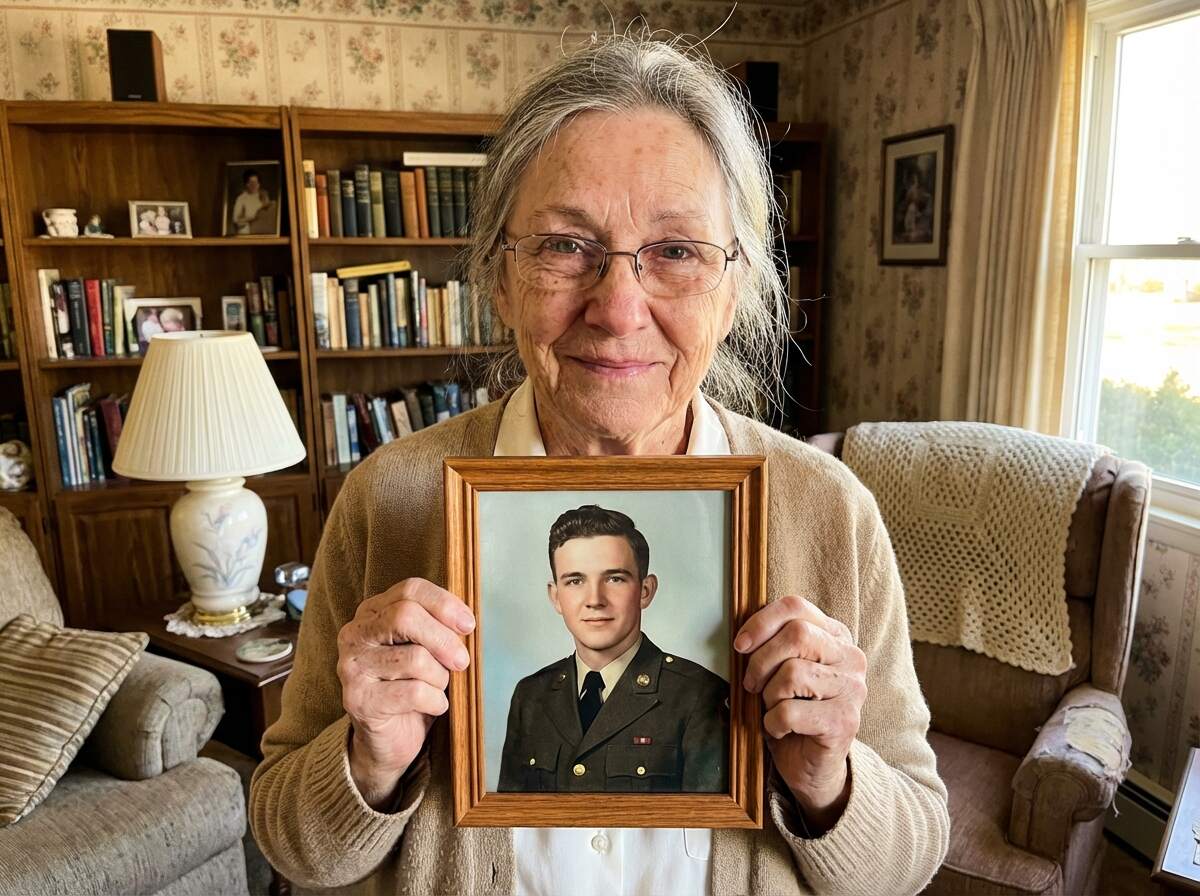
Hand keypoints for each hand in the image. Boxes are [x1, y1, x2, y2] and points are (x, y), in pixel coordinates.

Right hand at [337, 578, 473, 808]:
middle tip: (463, 661)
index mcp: (372, 613)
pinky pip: (414, 693)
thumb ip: (438, 628)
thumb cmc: (411, 687)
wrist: (385, 740)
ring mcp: (352, 667)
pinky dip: (436, 701)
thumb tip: (466, 622)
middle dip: (444, 639)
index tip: (468, 625)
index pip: (409, 590)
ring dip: (440, 677)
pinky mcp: (358, 700)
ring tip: (438, 688)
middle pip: (406, 616)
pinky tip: (434, 706)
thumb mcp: (424, 649)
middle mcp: (355, 635)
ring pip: (415, 658)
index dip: (444, 603)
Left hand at [736, 595, 866, 833]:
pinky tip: (780, 729)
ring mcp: (852, 689)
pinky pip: (790, 711)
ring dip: (769, 695)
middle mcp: (851, 658)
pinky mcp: (844, 721)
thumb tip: (742, 637)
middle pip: (797, 635)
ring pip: (792, 673)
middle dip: (761, 660)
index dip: (761, 622)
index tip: (740, 645)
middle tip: (751, 684)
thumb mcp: (781, 670)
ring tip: (773, 709)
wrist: (813, 767)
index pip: (797, 607)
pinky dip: (773, 722)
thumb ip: (773, 646)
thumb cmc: (792, 712)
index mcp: (836, 636)